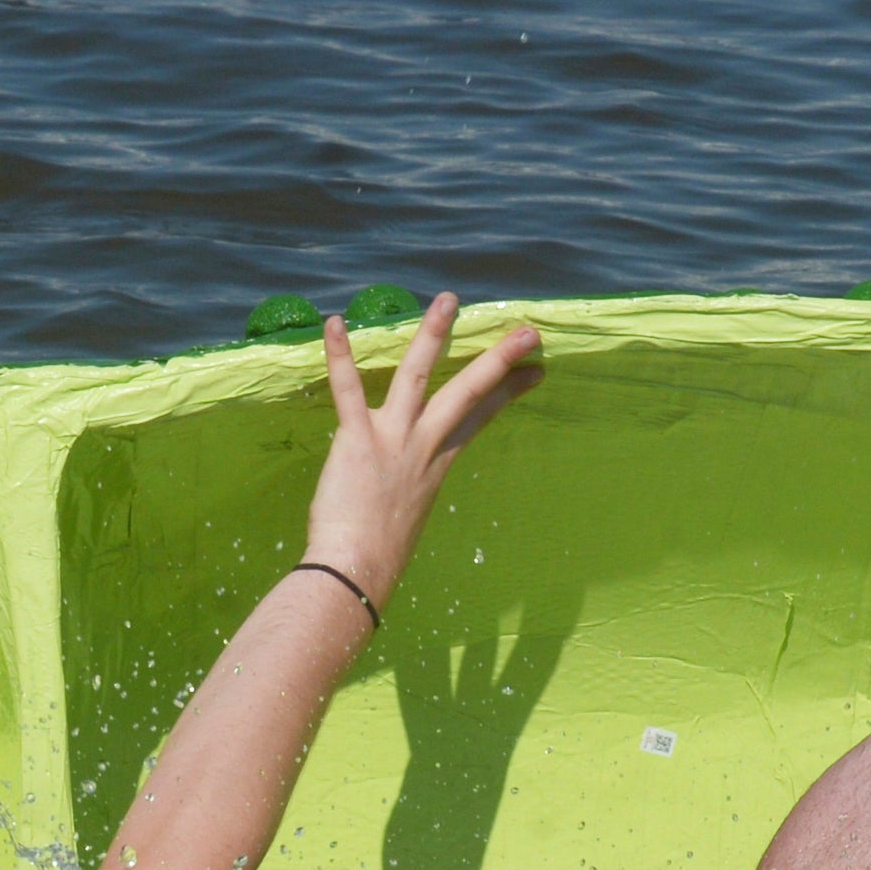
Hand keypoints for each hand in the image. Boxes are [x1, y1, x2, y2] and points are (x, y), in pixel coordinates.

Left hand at [304, 292, 545, 601]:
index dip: (508, 391)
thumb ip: (405, 490)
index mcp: (437, 463)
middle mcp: (423, 446)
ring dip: (432, 335)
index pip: (479, 417)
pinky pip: (348, 390)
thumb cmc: (376, 554)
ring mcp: (394, 440)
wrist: (357, 570)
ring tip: (447, 300)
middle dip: (499, 359)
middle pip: (468, 393)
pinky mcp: (358, 439)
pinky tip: (334, 323)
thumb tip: (402, 492)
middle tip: (528, 331)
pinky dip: (340, 356)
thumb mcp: (406, 516)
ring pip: (418, 376)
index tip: (535, 371)